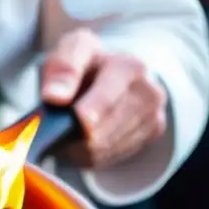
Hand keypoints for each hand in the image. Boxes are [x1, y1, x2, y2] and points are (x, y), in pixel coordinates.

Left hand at [41, 28, 166, 168]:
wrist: (109, 74)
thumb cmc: (85, 64)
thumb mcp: (69, 52)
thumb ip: (61, 67)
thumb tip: (55, 96)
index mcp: (128, 66)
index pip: (108, 96)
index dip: (90, 112)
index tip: (78, 121)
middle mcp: (148, 90)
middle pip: (104, 130)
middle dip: (76, 134)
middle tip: (55, 131)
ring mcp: (153, 113)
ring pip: (105, 147)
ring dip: (80, 147)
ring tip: (67, 133)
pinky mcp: (152, 132)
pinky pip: (111, 156)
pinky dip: (91, 153)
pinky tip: (83, 141)